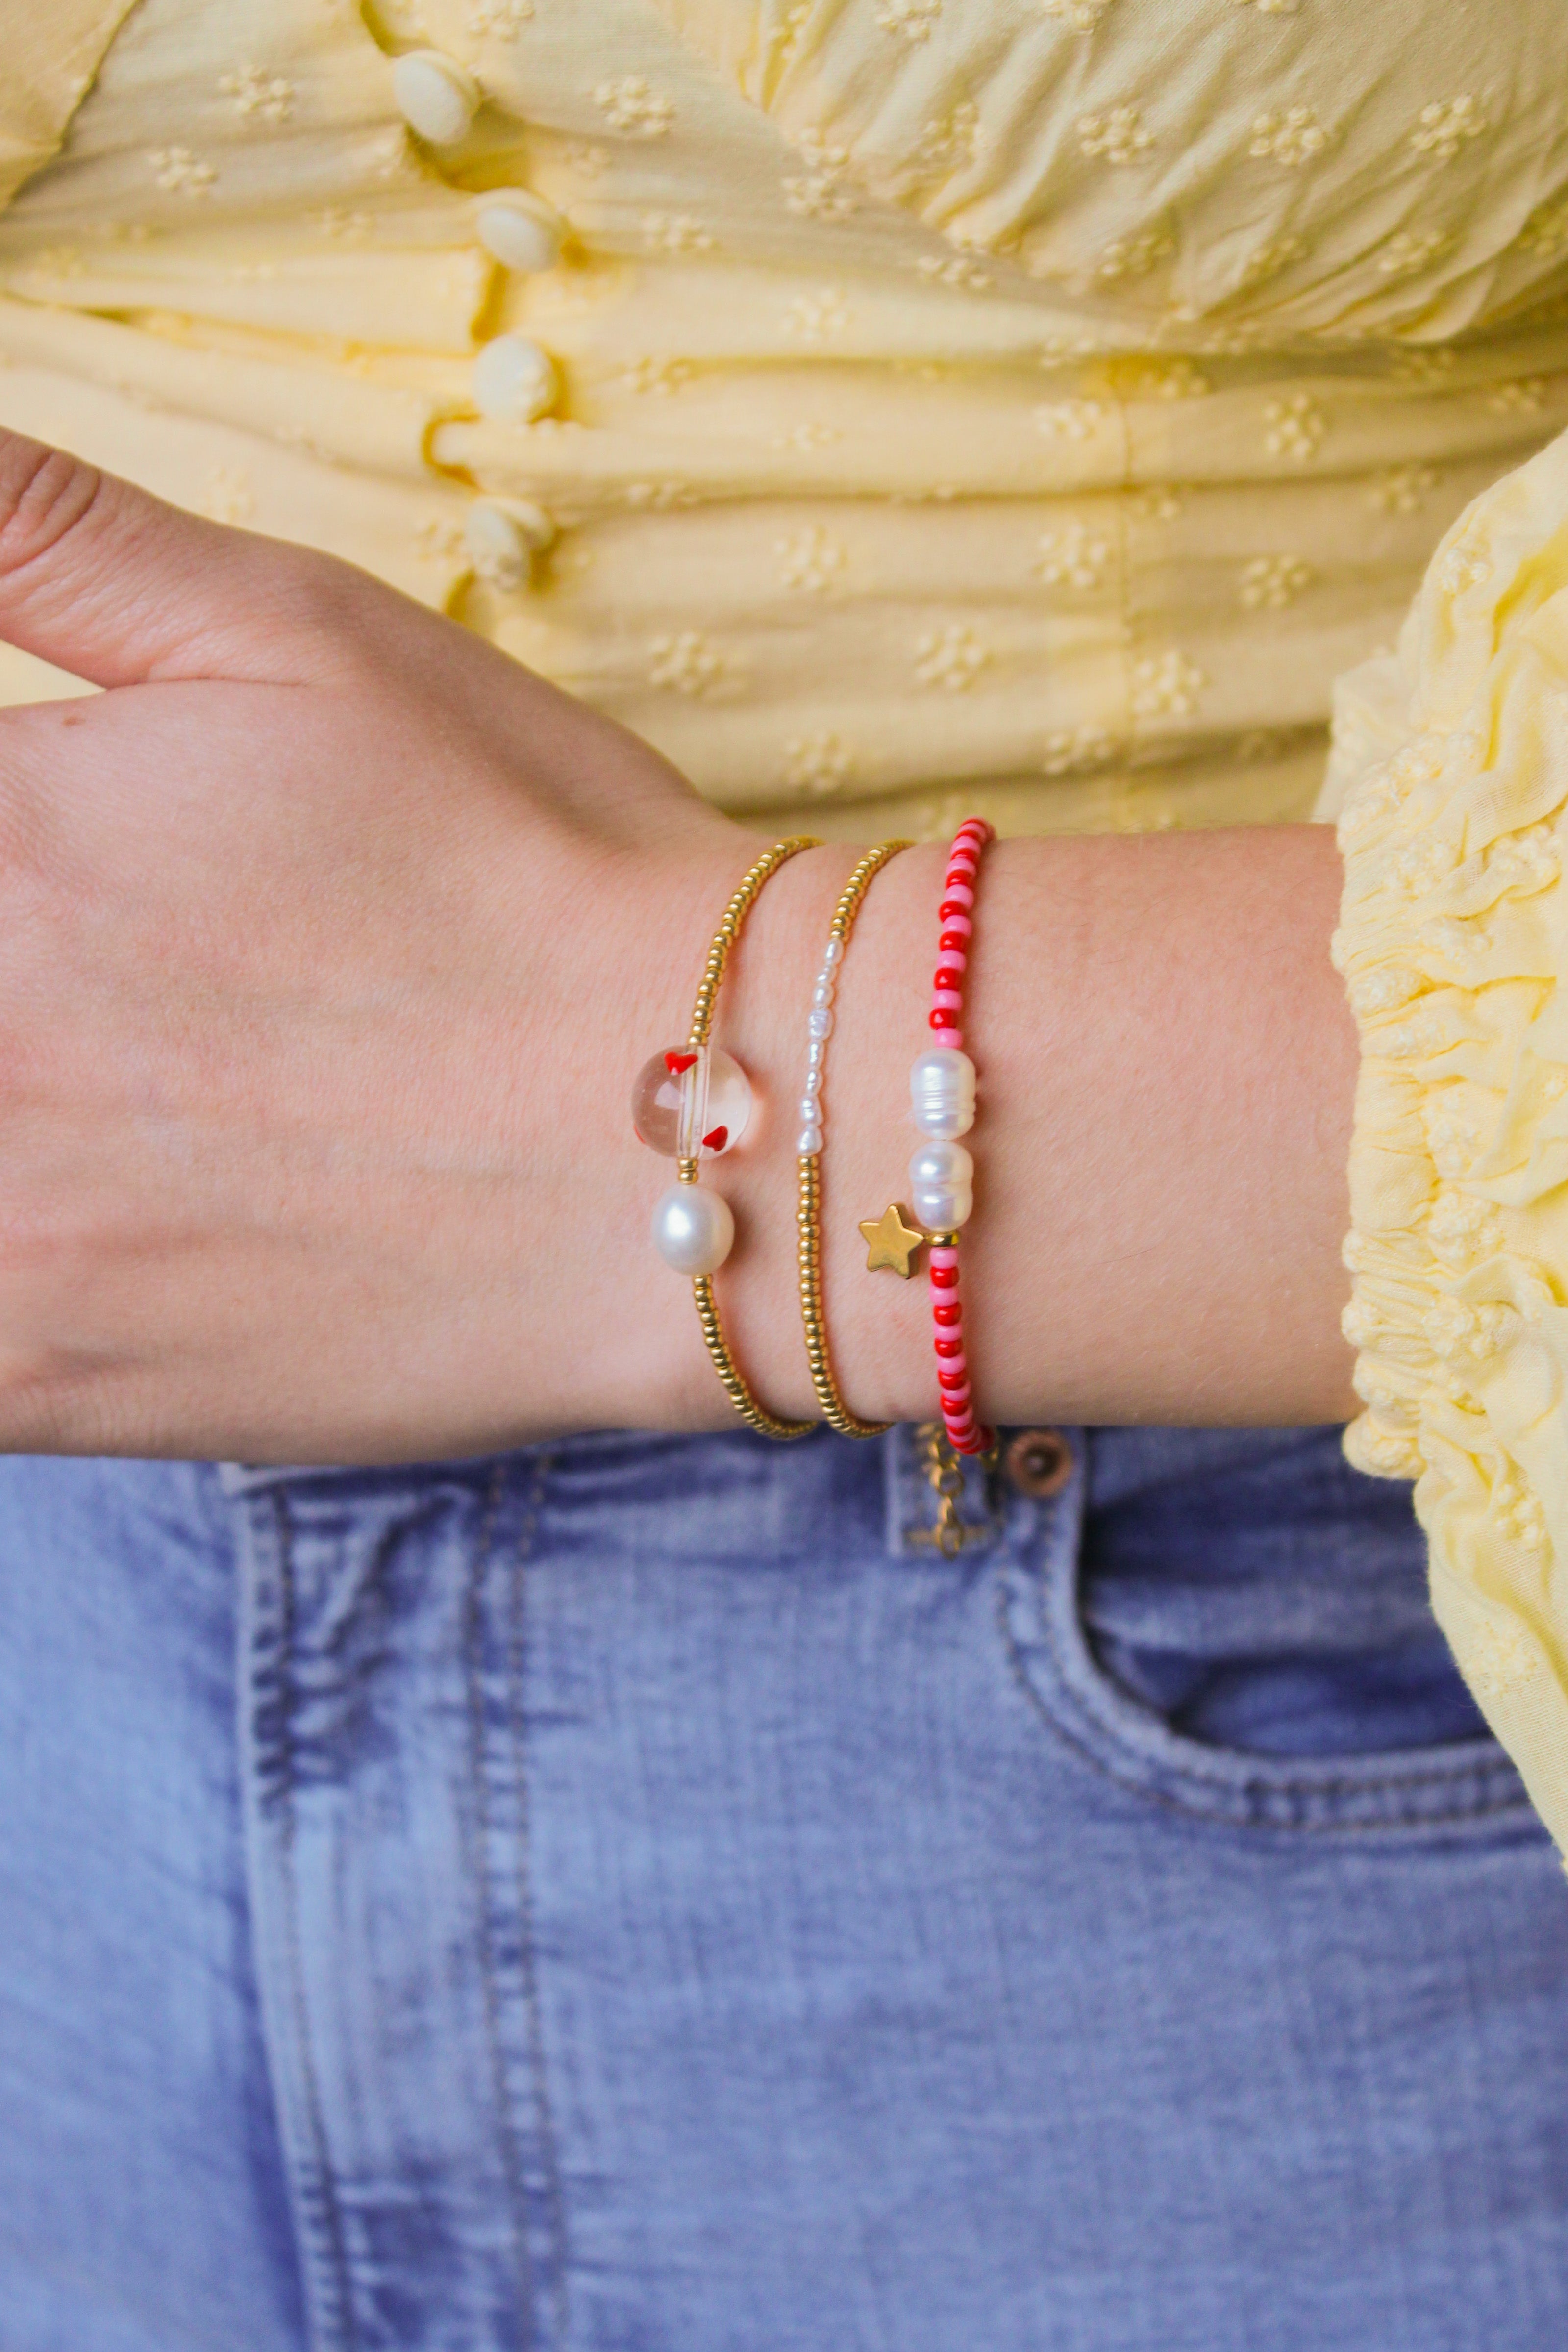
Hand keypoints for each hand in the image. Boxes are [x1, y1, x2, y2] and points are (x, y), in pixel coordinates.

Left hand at [0, 432, 1358, 1461]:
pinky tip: (141, 1224)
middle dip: (41, 982)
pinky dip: (29, 1260)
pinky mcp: (46, 1378)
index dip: (33, 855)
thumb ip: (49, 540)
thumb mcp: (299, 638)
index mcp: (2, 833)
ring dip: (39, 1117)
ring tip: (186, 1106)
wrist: (714, 1130)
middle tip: (194, 1008)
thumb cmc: (525, 868)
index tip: (109, 892)